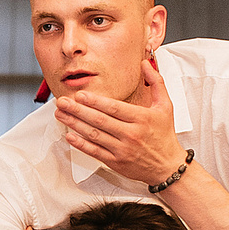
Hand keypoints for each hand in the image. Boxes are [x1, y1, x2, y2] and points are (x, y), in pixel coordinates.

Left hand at [53, 56, 183, 187]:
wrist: (167, 166)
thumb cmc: (164, 136)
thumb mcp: (165, 106)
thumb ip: (155, 82)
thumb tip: (144, 63)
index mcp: (141, 118)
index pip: (114, 108)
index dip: (95, 101)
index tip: (80, 95)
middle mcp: (131, 134)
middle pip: (100, 121)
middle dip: (78, 110)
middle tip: (63, 102)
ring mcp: (122, 150)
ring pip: (94, 135)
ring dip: (75, 124)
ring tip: (61, 115)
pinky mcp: (116, 162)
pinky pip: (95, 152)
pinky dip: (81, 144)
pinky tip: (70, 136)